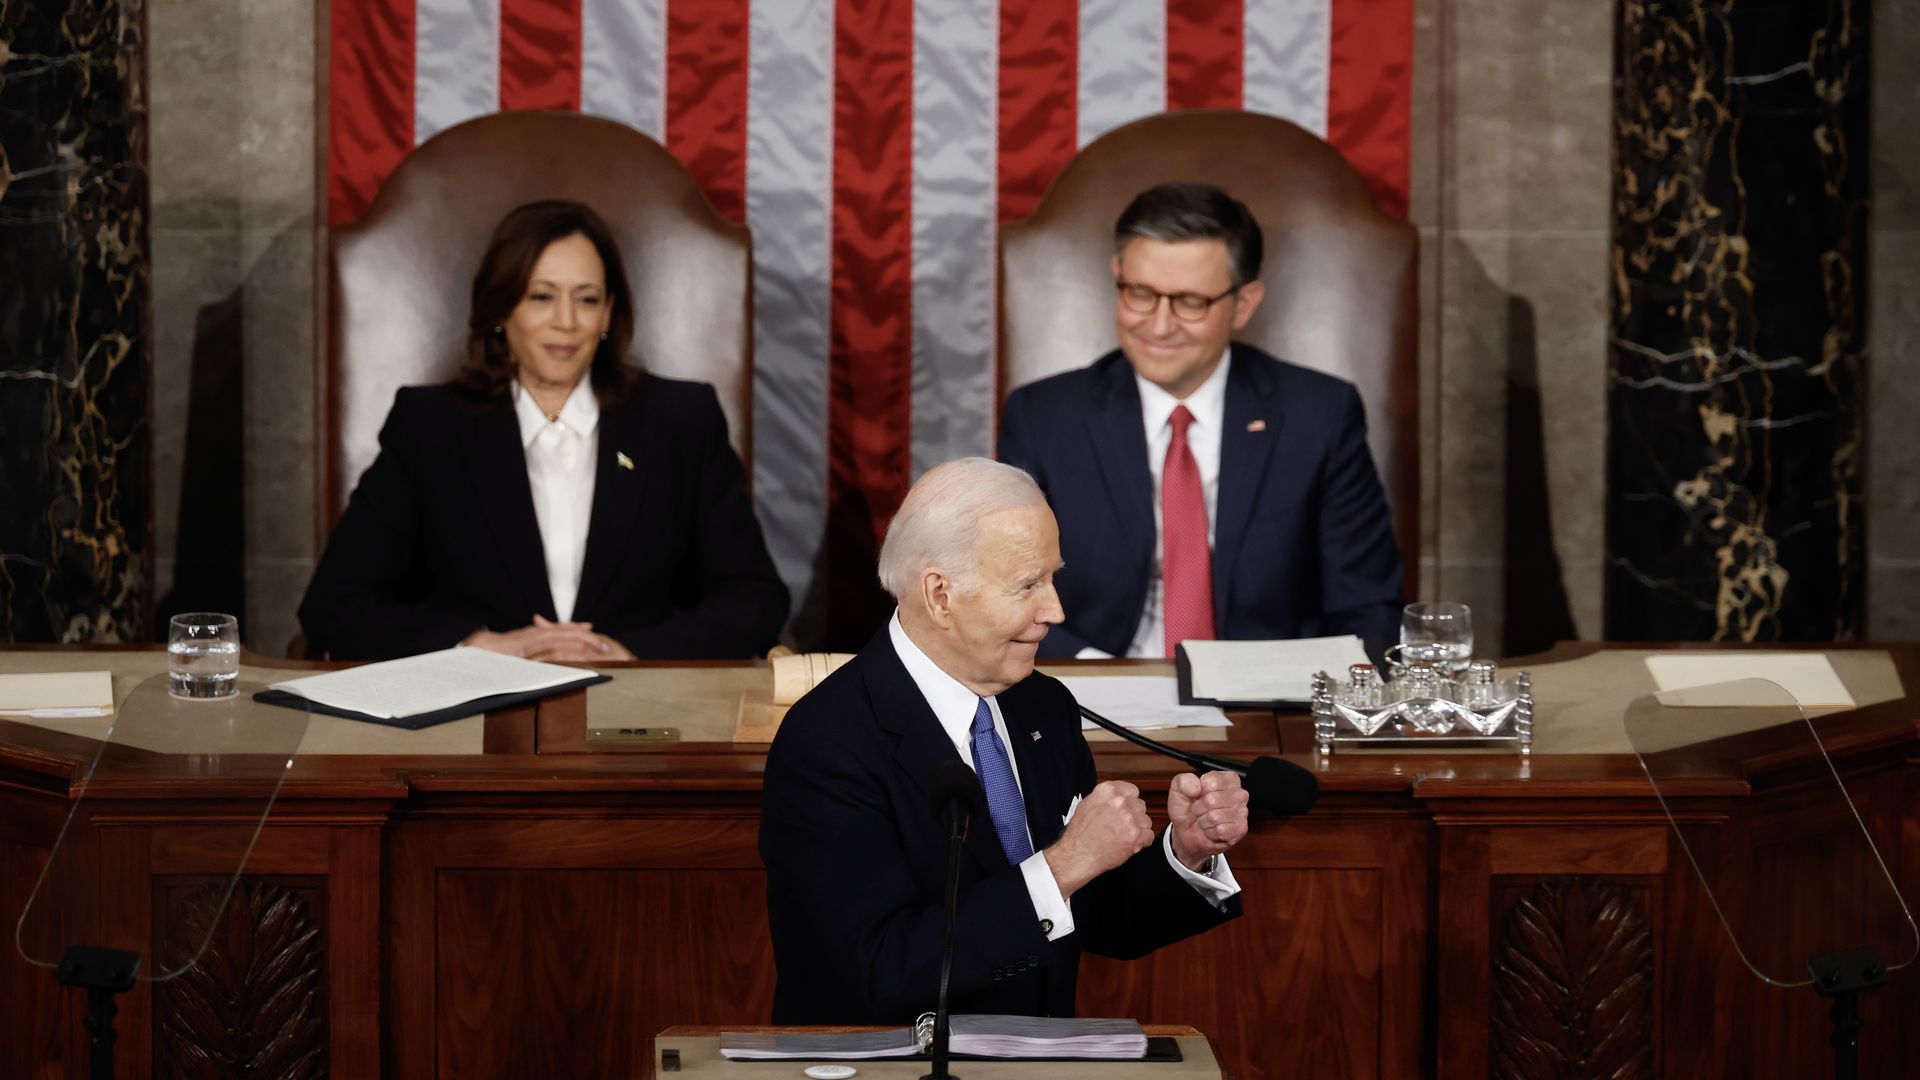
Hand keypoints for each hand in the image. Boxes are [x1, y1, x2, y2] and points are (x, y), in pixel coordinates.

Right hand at [462, 616, 630, 660]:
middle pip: (567, 633)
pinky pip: (553, 643)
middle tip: (606, 645)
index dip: (577, 631)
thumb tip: (540, 662)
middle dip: (587, 638)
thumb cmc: (495, 654)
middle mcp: (536, 633)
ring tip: (600, 648)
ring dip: (583, 641)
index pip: (560, 631)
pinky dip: (568, 645)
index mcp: (534, 635)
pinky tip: (580, 649)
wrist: (477, 649)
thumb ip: (529, 655)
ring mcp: (534, 637)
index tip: (593, 633)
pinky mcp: (530, 644)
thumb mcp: (517, 654)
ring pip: (564, 636)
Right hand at [1041, 780, 1155, 898]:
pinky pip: (1149, 835)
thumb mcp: (1087, 804)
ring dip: (1138, 830)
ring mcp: (1129, 818)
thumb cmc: (1080, 833)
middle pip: (1141, 806)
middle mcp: (1120, 802)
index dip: (1129, 802)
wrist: (1077, 855)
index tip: (1126, 810)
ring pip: (1146, 821)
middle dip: (1134, 816)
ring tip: (1122, 836)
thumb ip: (1106, 798)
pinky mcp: (1135, 835)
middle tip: (1121, 826)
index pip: (1133, 791)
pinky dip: (1142, 842)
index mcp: (1108, 791)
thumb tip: (1118, 798)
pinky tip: (1129, 844)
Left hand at [1166, 770, 1249, 871]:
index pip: (1211, 782)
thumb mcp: (1179, 789)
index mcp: (1227, 779)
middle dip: (1199, 808)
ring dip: (1204, 821)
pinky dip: (1210, 832)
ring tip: (1205, 820)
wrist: (1187, 830)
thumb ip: (1184, 781)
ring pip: (1215, 817)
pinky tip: (1212, 829)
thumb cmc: (1187, 807)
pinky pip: (1220, 831)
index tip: (1198, 794)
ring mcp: (1242, 812)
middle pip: (1212, 800)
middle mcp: (1239, 793)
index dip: (1198, 791)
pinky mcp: (1241, 829)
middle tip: (1200, 810)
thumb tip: (1196, 788)